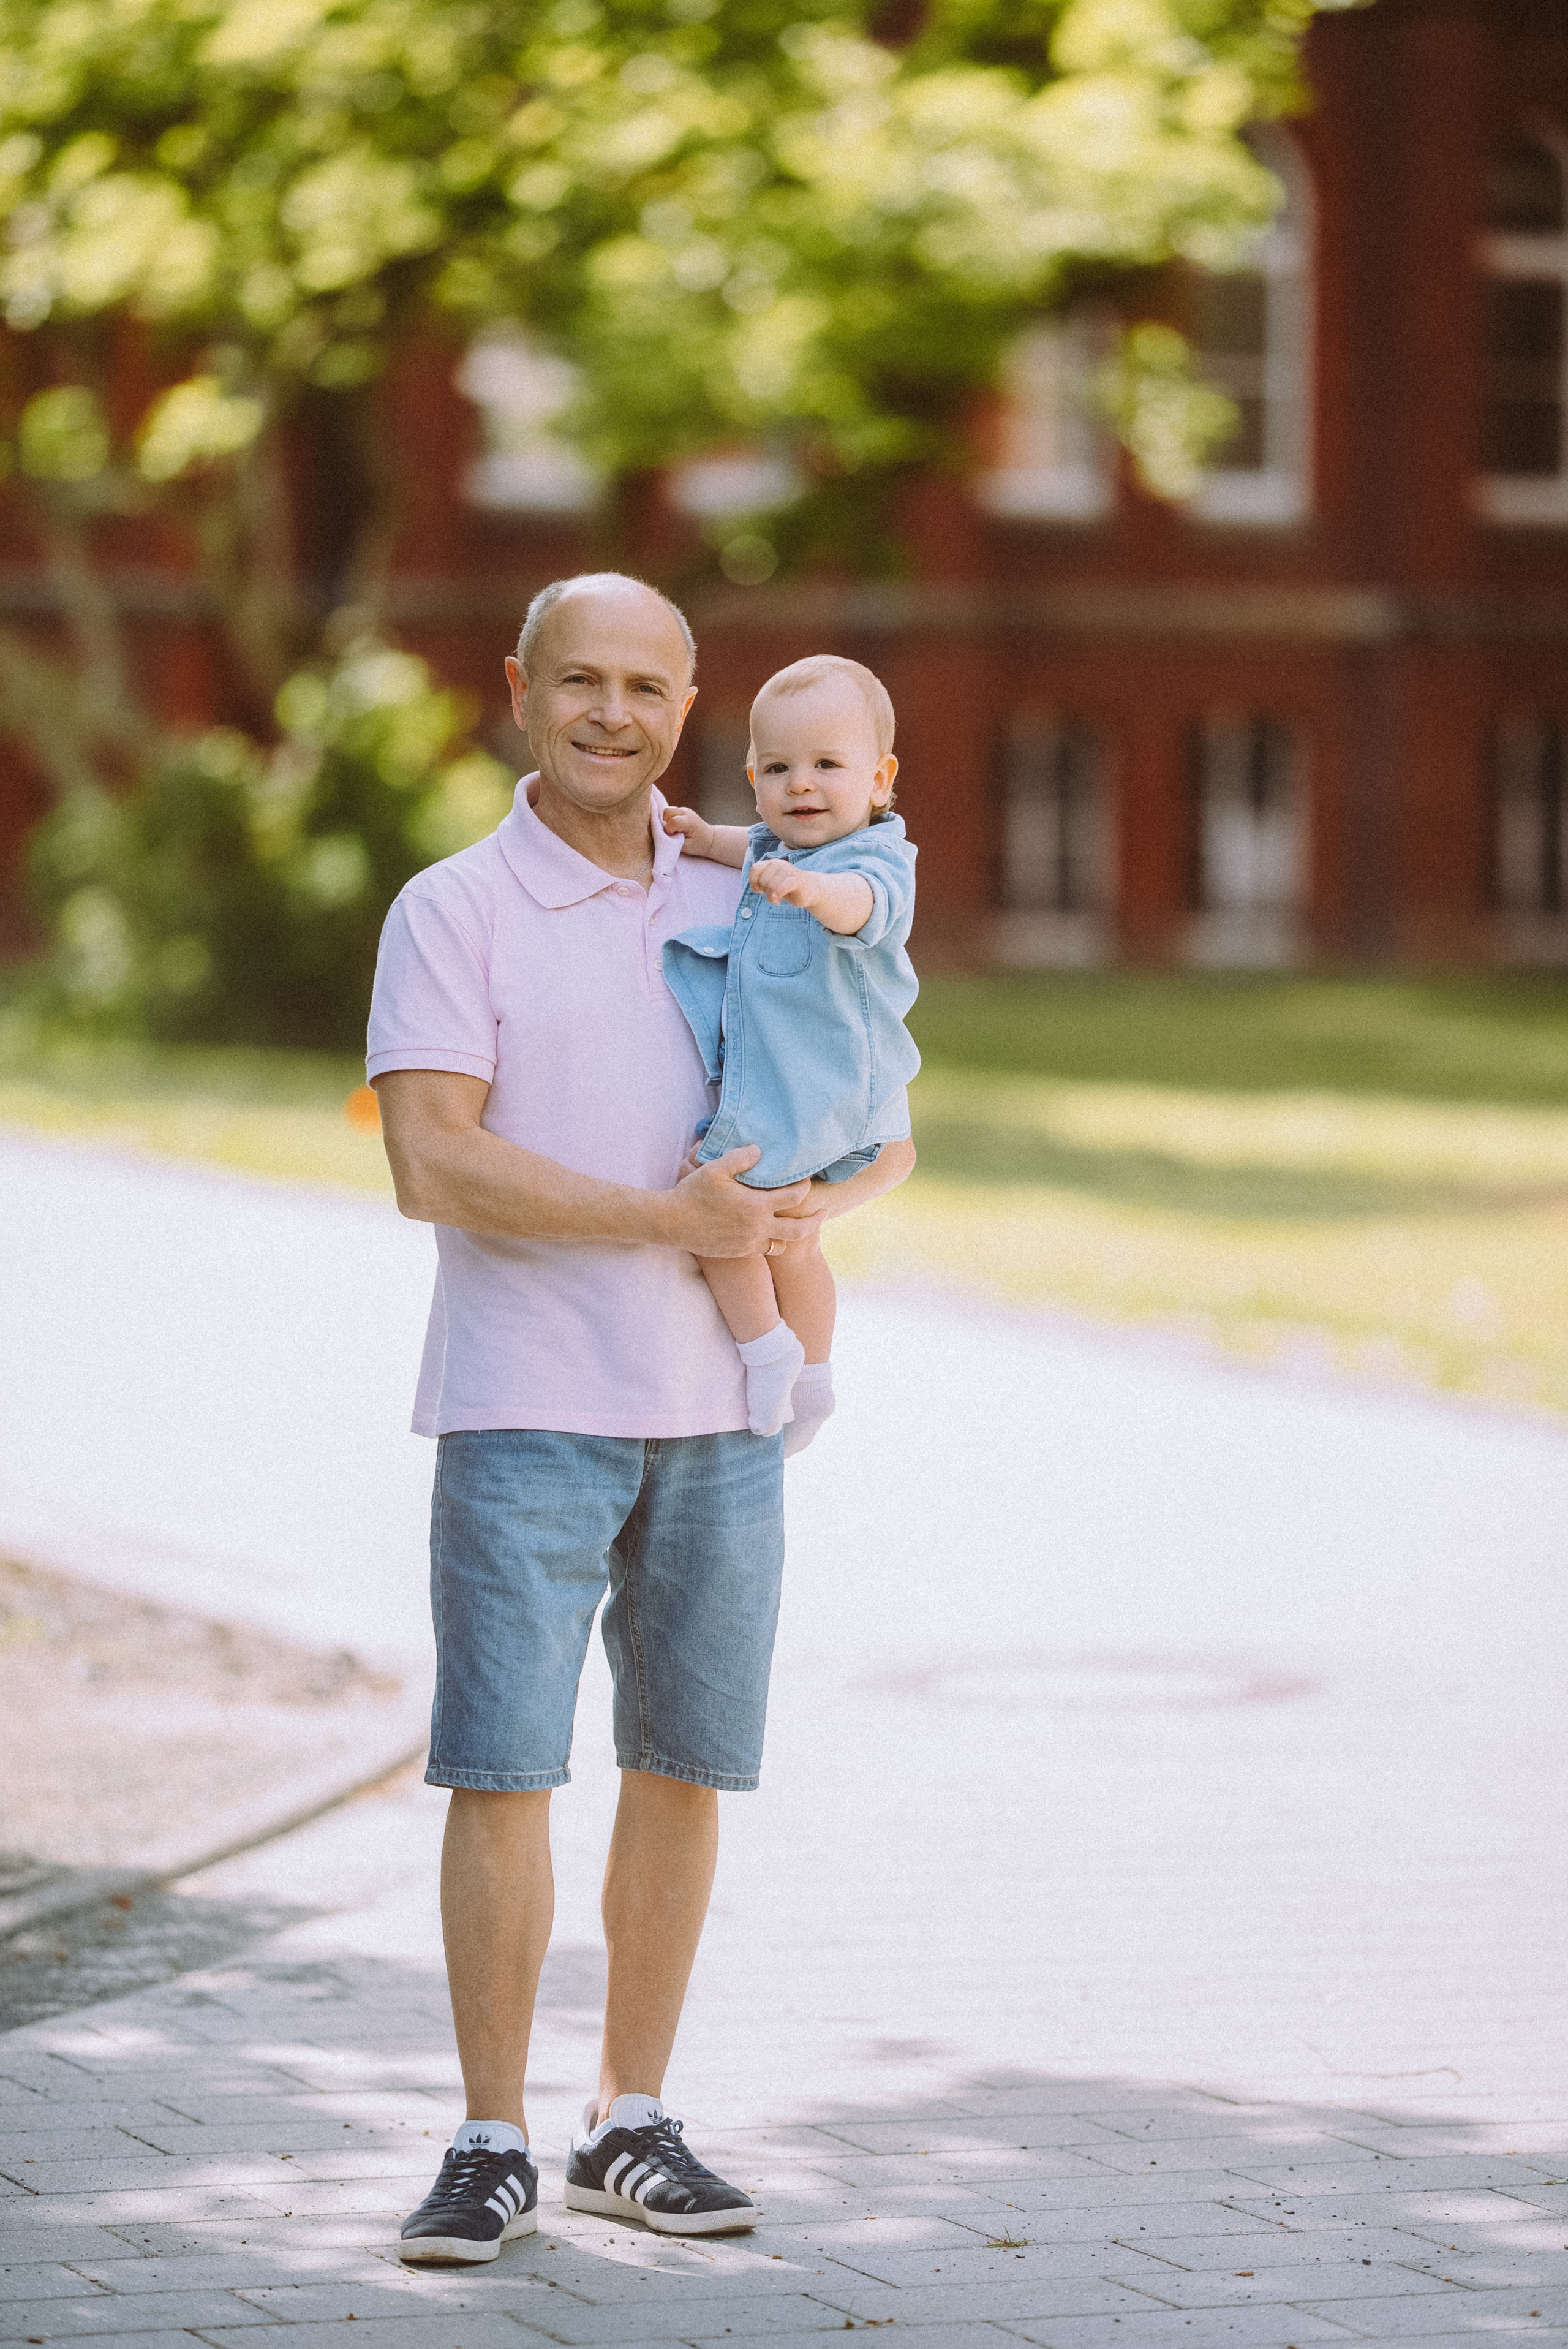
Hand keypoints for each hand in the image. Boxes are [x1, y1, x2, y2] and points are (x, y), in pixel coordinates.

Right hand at [661, 804, 714, 855]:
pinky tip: (676, 827)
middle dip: (666, 822)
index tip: (675, 837)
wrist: (710, 839)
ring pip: (667, 811)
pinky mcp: (682, 811)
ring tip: (675, 830)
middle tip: (673, 832)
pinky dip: (670, 820)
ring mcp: (684, 810)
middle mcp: (686, 812)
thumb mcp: (686, 847)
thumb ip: (673, 841)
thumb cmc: (699, 845)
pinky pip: (671, 813)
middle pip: (667, 811)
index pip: (672, 821)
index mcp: (689, 821)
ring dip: (667, 820)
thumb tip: (663, 835)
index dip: (670, 831)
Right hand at [663, 1144, 826, 1257]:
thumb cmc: (693, 1193)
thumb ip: (741, 1158)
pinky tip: (768, 1232)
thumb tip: (760, 1151)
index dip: (805, 1186)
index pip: (794, 1196)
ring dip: (790, 1234)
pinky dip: (770, 1242)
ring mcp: (749, 1243)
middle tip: (824, 1212)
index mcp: (756, 1205)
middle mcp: (758, 1227)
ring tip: (795, 1225)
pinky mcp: (738, 1252)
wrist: (672, 1223)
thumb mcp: (716, 1168)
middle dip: (815, 1220)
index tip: (805, 1180)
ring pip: (781, 1244)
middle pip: (799, 1229)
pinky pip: (763, 1250)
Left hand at [749, 857, 817, 909]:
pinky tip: (777, 901)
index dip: (753, 881)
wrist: (810, 889)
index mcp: (772, 863)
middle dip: (765, 891)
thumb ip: (760, 882)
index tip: (759, 889)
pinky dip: (777, 894)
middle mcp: (780, 864)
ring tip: (776, 899)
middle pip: (763, 880)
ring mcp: (789, 871)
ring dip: (771, 897)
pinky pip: (783, 885)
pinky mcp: (797, 880)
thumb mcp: (771, 884)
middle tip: (772, 895)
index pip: (755, 869)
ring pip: (771, 885)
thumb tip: (754, 886)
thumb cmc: (787, 887)